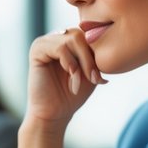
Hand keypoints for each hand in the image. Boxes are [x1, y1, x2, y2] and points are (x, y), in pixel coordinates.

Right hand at [19, 28, 106, 147]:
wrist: (55, 113)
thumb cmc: (73, 94)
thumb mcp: (91, 71)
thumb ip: (97, 54)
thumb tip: (111, 38)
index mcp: (68, 40)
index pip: (88, 33)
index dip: (98, 52)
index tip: (100, 77)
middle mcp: (56, 37)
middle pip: (82, 34)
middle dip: (91, 57)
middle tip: (94, 78)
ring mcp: (45, 42)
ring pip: (73, 38)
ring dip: (83, 62)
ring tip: (82, 80)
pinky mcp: (37, 49)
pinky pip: (60, 47)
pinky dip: (70, 63)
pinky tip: (71, 77)